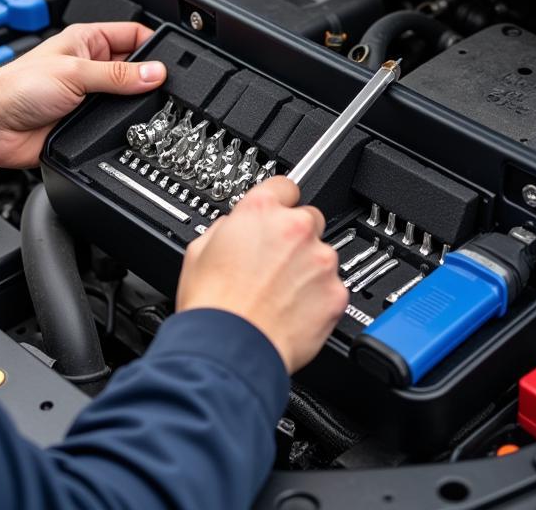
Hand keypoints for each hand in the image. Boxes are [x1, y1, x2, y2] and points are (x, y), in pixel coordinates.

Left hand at [0, 22, 166, 168]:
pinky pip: (113, 126)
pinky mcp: (84, 125)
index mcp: (87, 41)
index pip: (133, 35)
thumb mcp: (75, 72)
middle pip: (134, 70)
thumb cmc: (15, 87)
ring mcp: (88, 97)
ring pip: (126, 100)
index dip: (154, 46)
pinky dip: (121, 128)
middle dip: (148, 79)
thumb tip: (154, 73)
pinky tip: (127, 129)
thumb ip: (117, 74)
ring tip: (148, 110)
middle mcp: (90, 67)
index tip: (172, 61)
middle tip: (165, 89)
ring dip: (133, 106)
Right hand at [176, 176, 348, 373]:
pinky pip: (332, 287)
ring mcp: (320, 260)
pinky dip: (319, 297)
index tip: (277, 213)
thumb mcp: (200, 248)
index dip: (278, 202)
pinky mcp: (335, 293)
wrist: (230, 349)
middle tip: (275, 262)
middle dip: (295, 237)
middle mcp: (295, 228)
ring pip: (322, 254)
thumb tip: (236, 229)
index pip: (284, 185)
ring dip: (308, 268)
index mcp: (260, 209)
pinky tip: (293, 310)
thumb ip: (227, 227)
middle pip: (308, 218)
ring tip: (281, 293)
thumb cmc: (213, 304)